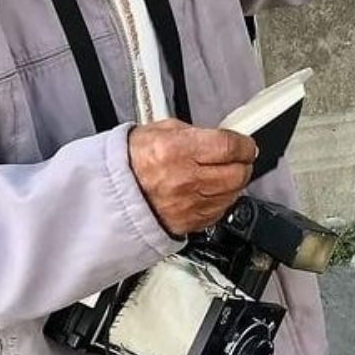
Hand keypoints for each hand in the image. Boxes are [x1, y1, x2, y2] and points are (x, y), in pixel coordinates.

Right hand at [129, 119, 256, 236]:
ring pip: (232, 195)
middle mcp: (185, 179)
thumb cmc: (130, 162)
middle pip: (237, 173)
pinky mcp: (188, 223)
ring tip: (223, 174)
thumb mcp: (160, 130)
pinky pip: (219, 212)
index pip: (229, 146)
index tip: (246, 145)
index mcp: (177, 150)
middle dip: (242, 164)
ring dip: (233, 183)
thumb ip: (196, 133)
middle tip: (238, 159)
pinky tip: (210, 191)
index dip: (244, 145)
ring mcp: (188, 205)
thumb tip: (221, 137)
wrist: (108, 194)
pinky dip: (220, 201)